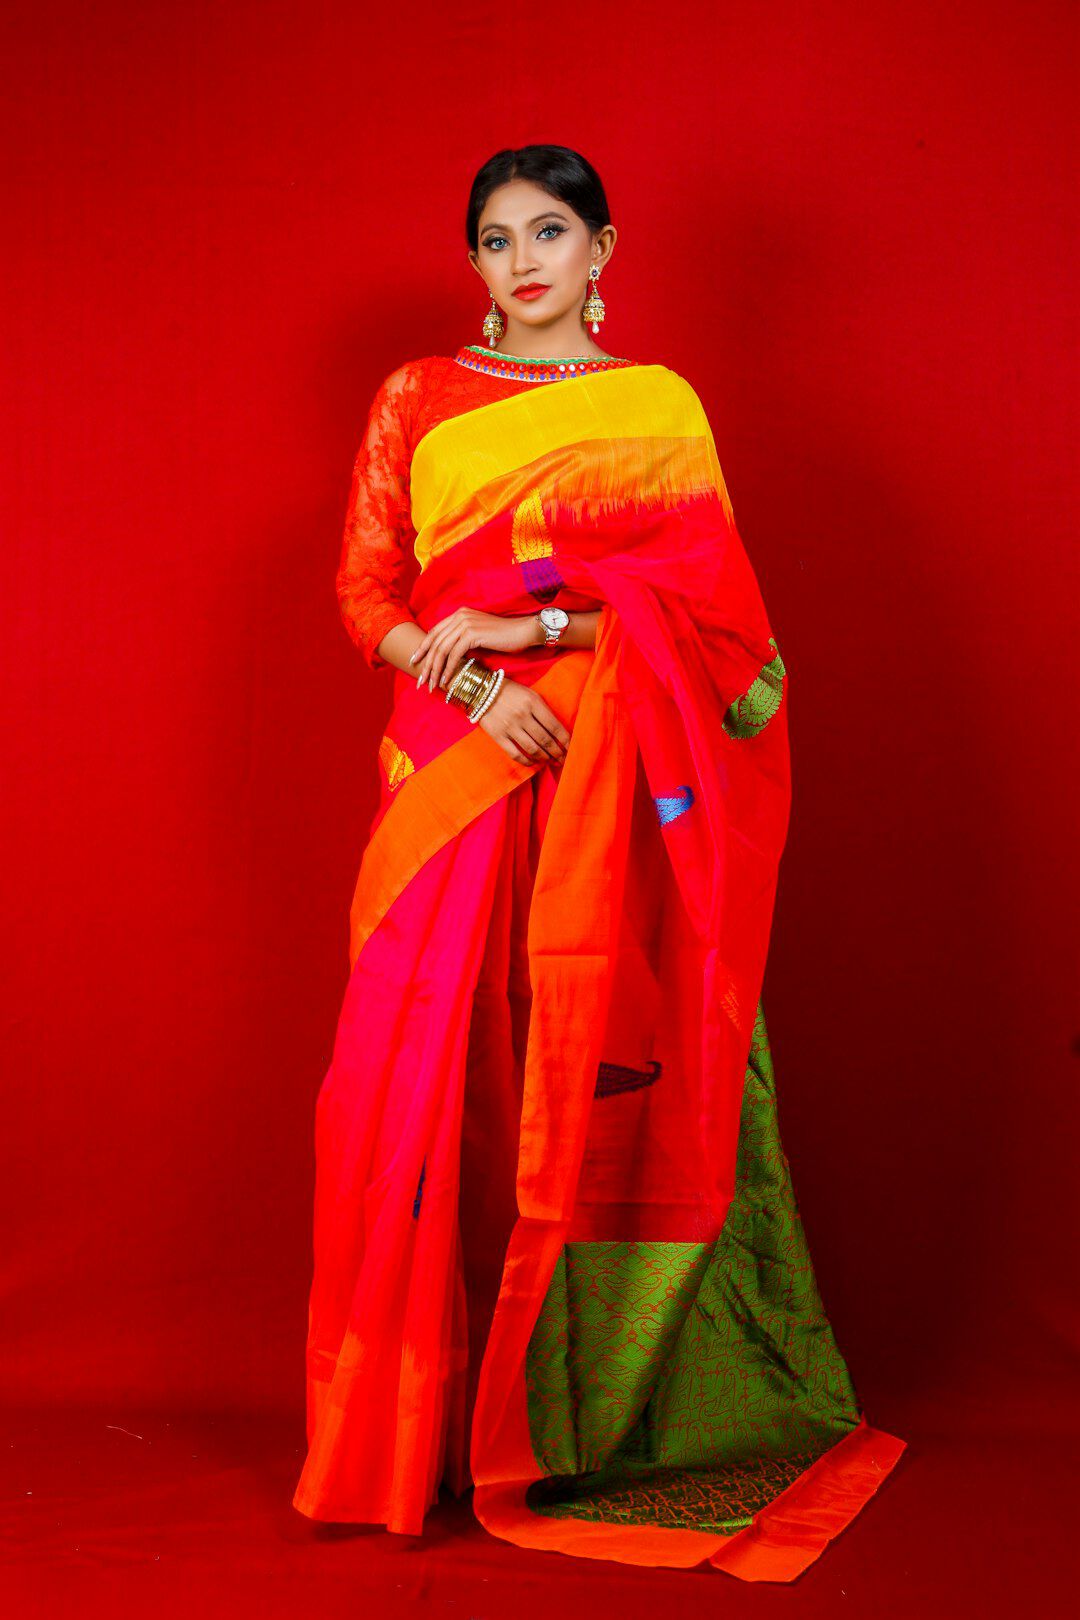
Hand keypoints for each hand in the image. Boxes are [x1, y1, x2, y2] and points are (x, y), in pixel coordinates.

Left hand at [409, 607, 539, 692]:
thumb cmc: (503, 636)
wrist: (523, 631)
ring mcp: (465, 623)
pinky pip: (454, 654)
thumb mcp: (478, 634)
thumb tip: (448, 656)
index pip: (435, 632)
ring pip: (442, 649)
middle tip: (420, 680)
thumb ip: (462, 638)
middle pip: (435, 642)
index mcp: (459, 614)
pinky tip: (446, 680)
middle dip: (426, 663)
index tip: (415, 662)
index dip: (423, 648)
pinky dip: (448, 668)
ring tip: (431, 684)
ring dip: (434, 669)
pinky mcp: (472, 633)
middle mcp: (459, 616)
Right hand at [475, 676, 569, 766]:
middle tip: (564, 759)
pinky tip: (533, 762)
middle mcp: (522, 715)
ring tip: (551, 760)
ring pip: (533, 749)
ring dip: (545, 757)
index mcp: (533, 702)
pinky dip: (527, 761)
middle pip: (546, 740)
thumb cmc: (510, 691)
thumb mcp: (530, 694)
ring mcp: (510, 727)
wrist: (481, 690)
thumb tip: (557, 731)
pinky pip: (515, 753)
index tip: (571, 748)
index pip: (555, 727)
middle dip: (558, 753)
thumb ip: (542, 709)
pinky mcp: (498, 735)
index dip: (566, 741)